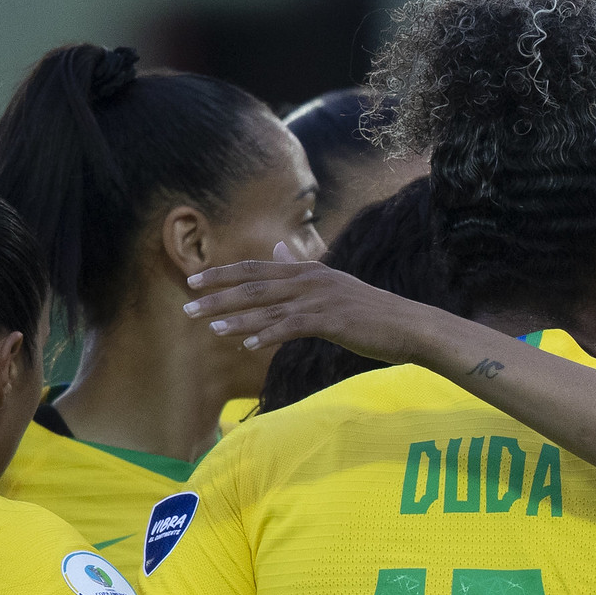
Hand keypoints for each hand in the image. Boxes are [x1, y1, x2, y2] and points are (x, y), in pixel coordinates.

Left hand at [185, 252, 447, 362]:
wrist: (408, 325)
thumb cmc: (370, 312)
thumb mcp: (333, 284)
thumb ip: (302, 267)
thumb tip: (278, 249)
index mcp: (308, 269)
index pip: (256, 268)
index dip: (223, 275)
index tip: (194, 282)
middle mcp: (310, 279)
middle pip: (254, 285)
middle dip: (218, 296)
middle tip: (187, 306)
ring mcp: (320, 299)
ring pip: (268, 306)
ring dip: (236, 318)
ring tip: (208, 328)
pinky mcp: (331, 320)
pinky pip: (291, 327)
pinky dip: (266, 335)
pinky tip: (246, 345)